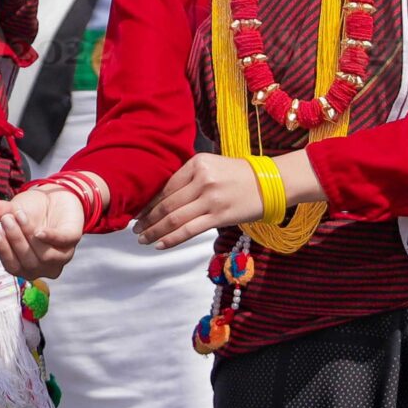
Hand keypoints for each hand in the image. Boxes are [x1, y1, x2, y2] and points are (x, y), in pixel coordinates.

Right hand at [0, 185, 84, 279]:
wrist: (54, 196)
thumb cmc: (30, 211)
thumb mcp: (13, 211)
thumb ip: (2, 212)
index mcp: (26, 265)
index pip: (13, 267)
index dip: (3, 251)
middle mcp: (44, 266)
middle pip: (29, 263)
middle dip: (16, 240)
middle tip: (7, 219)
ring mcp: (62, 255)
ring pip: (45, 257)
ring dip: (29, 235)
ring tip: (18, 214)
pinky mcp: (73, 238)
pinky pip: (63, 243)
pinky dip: (51, 238)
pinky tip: (39, 231)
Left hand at [133, 153, 266, 249]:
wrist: (272, 182)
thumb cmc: (240, 176)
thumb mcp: (213, 166)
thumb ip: (190, 179)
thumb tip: (163, 199)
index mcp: (197, 163)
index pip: (166, 186)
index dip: (149, 202)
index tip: (138, 213)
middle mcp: (202, 179)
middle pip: (166, 203)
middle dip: (147, 219)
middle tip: (135, 228)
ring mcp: (210, 198)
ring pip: (174, 218)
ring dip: (155, 231)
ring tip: (143, 239)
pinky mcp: (219, 216)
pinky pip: (189, 230)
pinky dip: (171, 239)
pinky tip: (159, 245)